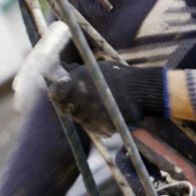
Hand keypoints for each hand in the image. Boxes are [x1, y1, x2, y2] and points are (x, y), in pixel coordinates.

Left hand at [48, 62, 166, 136]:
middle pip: (64, 109)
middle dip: (72, 106)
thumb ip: (76, 72)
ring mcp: (90, 115)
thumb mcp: (94, 68)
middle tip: (86, 101)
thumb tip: (63, 67)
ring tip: (101, 105)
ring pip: (79, 120)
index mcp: (76, 82)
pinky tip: (108, 114)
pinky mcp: (100, 128)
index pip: (55, 92)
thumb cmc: (117, 76)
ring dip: (86, 115)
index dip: (57, 95)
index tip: (61, 95)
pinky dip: (98, 124)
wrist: (141, 90)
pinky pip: (93, 129)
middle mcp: (79, 99)